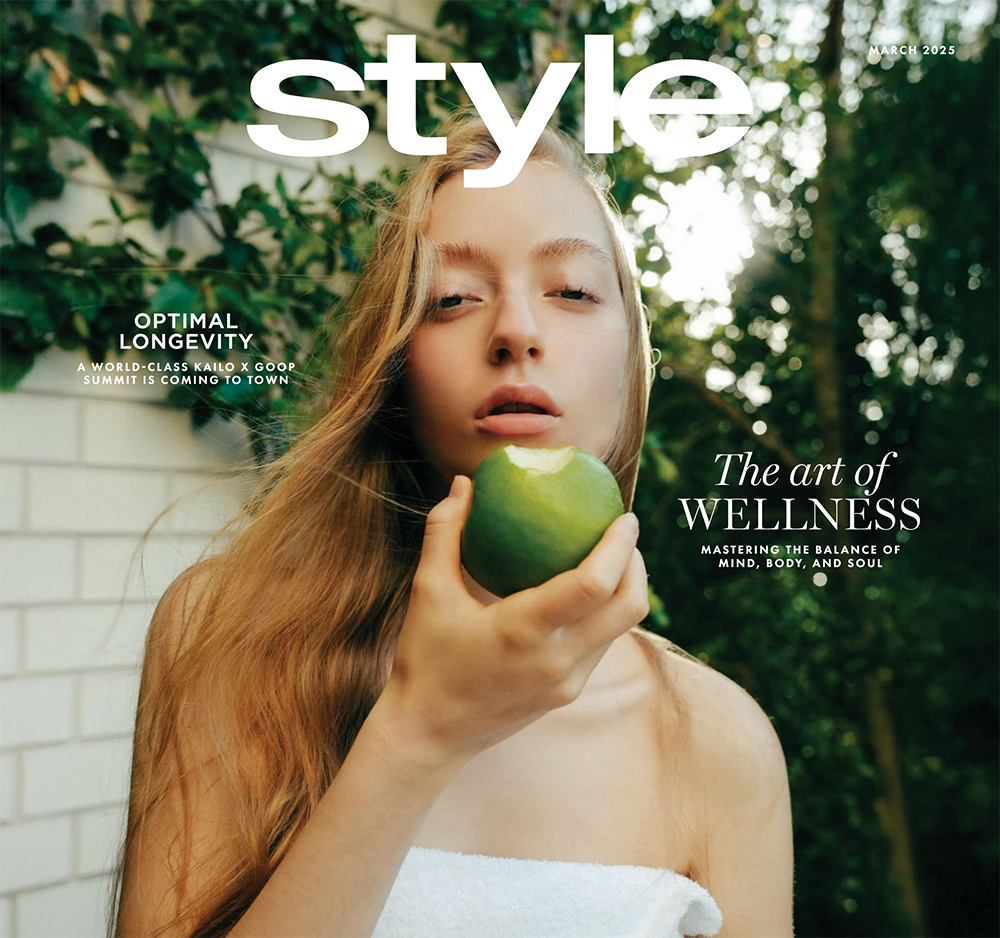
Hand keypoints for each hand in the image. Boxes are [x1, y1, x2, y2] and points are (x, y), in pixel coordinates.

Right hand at [379, 473, 648, 764]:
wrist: (427, 734)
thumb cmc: (424, 659)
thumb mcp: (427, 591)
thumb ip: (445, 532)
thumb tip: (463, 484)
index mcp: (524, 631)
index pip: (593, 585)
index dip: (619, 548)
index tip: (624, 517)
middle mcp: (557, 661)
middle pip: (627, 607)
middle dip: (637, 565)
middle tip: (624, 531)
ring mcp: (567, 683)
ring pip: (621, 628)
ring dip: (626, 589)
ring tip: (613, 555)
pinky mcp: (568, 694)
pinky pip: (602, 645)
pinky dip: (606, 613)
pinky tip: (587, 592)